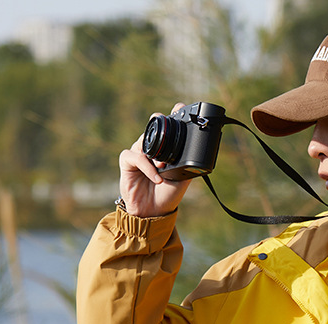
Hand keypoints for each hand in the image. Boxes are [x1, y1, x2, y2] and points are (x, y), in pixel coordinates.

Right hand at [118, 102, 191, 217]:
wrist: (154, 212)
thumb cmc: (168, 195)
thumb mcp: (183, 178)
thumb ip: (188, 164)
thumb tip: (200, 154)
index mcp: (165, 151)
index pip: (168, 130)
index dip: (172, 117)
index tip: (180, 107)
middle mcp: (151, 150)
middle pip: (153, 130)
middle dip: (159, 124)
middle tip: (166, 121)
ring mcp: (138, 154)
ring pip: (144, 142)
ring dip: (155, 153)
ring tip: (164, 166)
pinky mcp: (127, 163)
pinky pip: (135, 157)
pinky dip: (146, 166)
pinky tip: (157, 177)